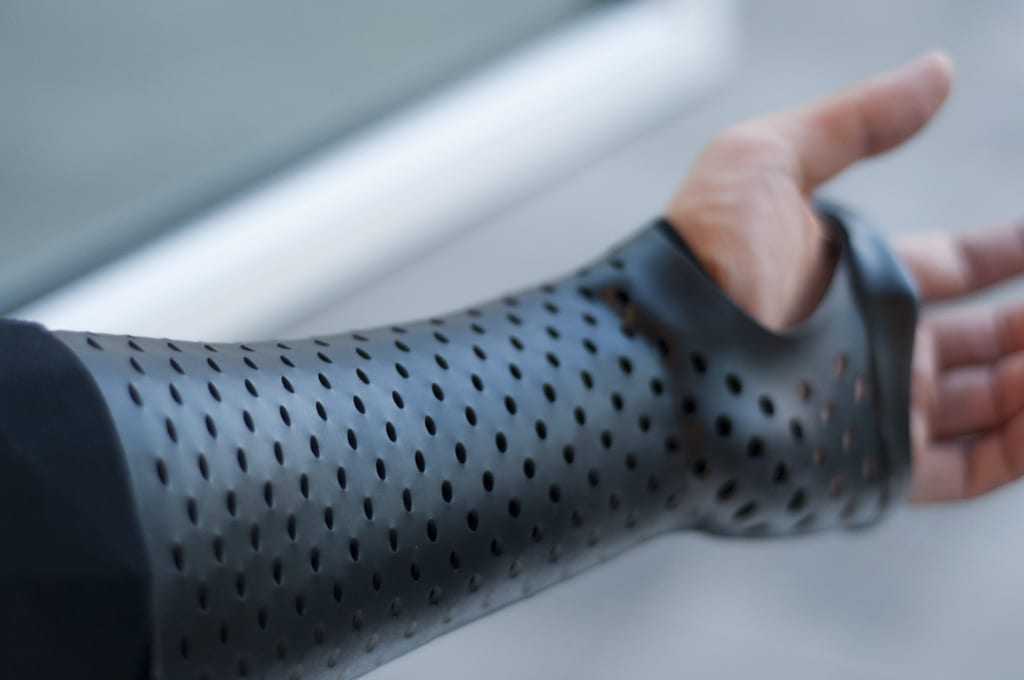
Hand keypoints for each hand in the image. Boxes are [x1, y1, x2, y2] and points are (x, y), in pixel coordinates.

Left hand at [667, 52, 1023, 503]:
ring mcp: (869, 409)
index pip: (946, 269)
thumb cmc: (698, 256)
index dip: (1002, 253)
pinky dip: (1020, 444)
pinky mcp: (869, 468)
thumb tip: (936, 73)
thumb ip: (855, 123)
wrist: (655, 353)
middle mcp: (864, 349)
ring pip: (983, 405)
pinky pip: (968, 468)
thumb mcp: (769, 162)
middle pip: (974, 341)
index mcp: (849, 284)